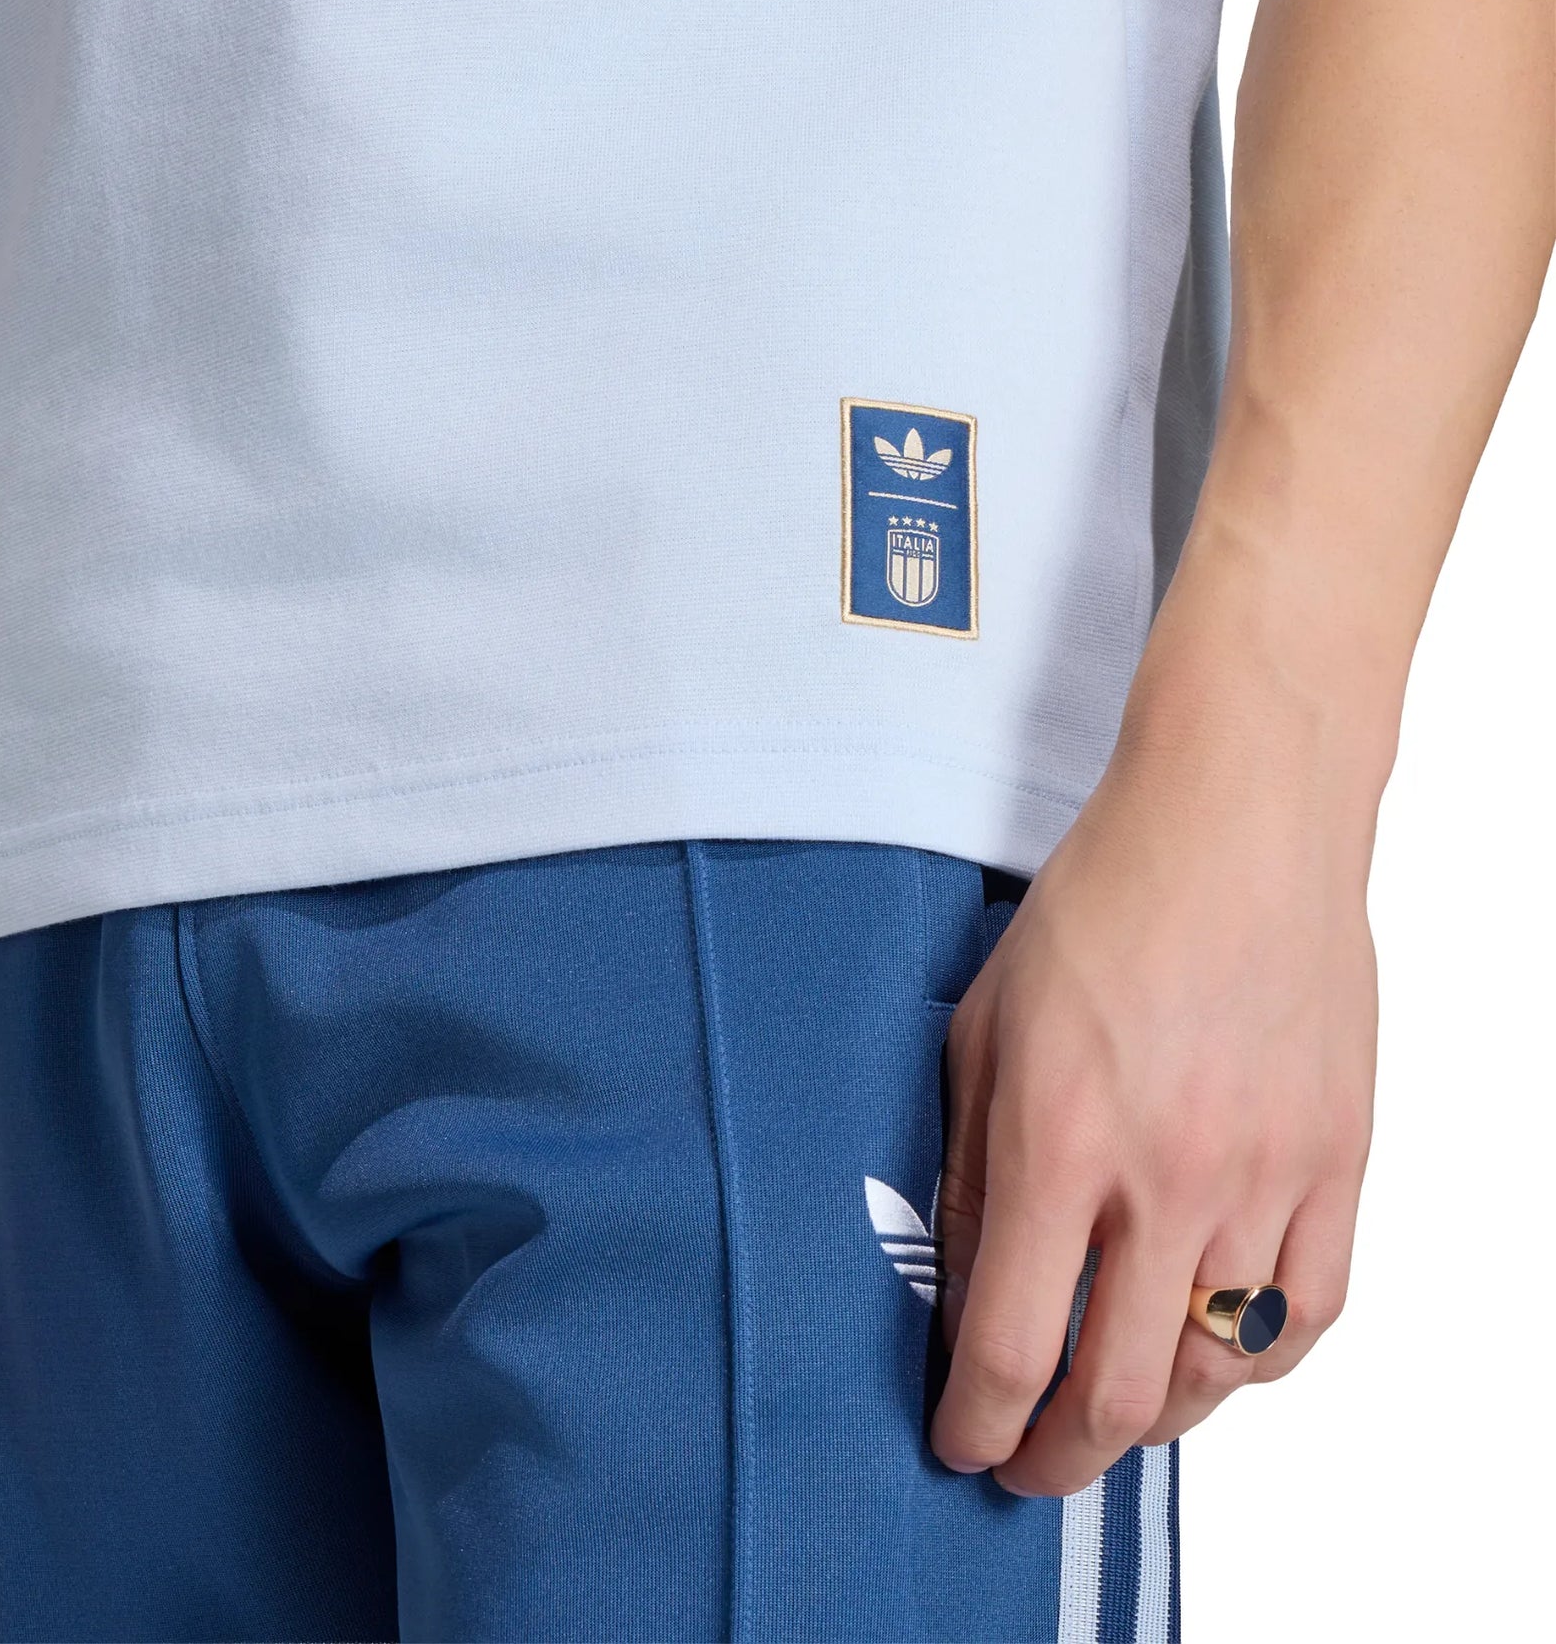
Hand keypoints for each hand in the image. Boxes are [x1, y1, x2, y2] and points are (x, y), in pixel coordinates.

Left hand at [930, 692, 1377, 1496]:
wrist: (1236, 828)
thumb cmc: (1100, 907)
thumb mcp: (984, 1026)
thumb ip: (972, 1163)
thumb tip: (963, 1283)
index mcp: (1061, 1140)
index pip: (1012, 1343)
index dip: (977, 1421)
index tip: (957, 1444)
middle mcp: (1170, 1179)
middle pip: (1115, 1391)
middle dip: (1056, 1458)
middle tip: (1023, 1467)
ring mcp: (1267, 1178)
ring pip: (1217, 1372)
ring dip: (1150, 1421)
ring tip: (1107, 1419)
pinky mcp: (1338, 1163)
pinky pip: (1312, 1315)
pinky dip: (1256, 1362)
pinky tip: (1211, 1360)